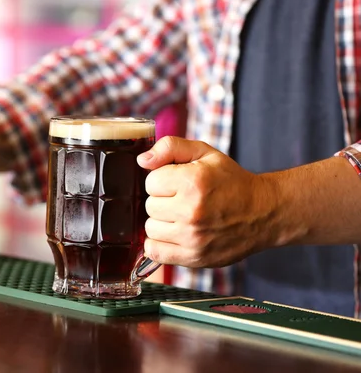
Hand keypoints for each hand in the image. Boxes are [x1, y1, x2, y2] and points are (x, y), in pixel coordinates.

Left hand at [137, 136, 277, 267]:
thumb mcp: (205, 153)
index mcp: (193, 182)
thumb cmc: (231, 181)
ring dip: (161, 222)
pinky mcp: (193, 257)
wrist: (264, 212)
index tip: (178, 182)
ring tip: (182, 216)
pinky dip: (158, 243)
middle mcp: (191, 211)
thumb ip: (170, 147)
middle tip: (183, 199)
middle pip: (150, 205)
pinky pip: (154, 251)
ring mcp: (192, 238)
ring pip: (150, 228)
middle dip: (163, 200)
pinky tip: (173, 234)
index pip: (150, 181)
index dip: (163, 179)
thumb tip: (142, 160)